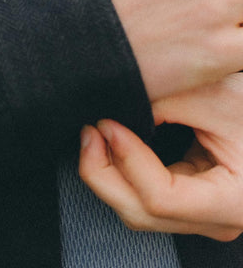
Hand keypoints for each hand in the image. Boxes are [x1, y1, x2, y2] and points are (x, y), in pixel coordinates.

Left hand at [78, 74, 242, 240]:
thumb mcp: (216, 97)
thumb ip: (168, 102)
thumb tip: (118, 108)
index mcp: (232, 203)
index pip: (163, 198)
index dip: (127, 160)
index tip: (109, 125)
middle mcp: (216, 222)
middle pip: (142, 213)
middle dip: (103, 173)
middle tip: (90, 130)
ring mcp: (201, 218)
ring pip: (138, 211)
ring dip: (108, 173)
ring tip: (96, 133)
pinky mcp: (189, 205)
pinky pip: (144, 198)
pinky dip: (122, 172)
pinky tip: (111, 144)